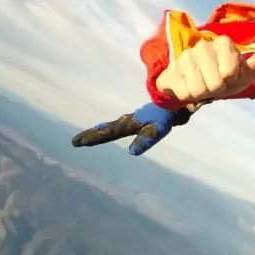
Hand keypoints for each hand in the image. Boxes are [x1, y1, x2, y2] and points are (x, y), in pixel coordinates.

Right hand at [71, 102, 192, 155]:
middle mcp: (129, 120)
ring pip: (113, 125)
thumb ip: (146, 139)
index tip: (77, 142)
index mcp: (130, 124)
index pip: (108, 133)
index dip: (93, 138)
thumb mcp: (158, 129)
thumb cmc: (168, 116)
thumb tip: (132, 152)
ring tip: (91, 134)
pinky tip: (115, 127)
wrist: (177, 101)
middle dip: (92, 135)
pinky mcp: (141, 118)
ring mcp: (134, 118)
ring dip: (100, 130)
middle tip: (76, 141)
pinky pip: (122, 123)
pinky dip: (112, 126)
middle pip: (107, 129)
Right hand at [155, 36, 254, 104]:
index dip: (229, 79)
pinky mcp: (172, 70)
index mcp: (224, 43)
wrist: (194, 81)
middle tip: (213, 82)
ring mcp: (185, 56)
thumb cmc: (225, 77)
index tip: (227, 76)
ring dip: (201, 92)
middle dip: (215, 88)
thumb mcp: (246, 71)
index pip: (229, 71)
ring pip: (198, 89)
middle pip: (214, 84)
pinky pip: (183, 93)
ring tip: (201, 83)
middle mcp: (203, 45)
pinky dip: (187, 95)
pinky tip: (188, 85)